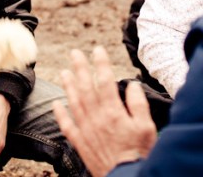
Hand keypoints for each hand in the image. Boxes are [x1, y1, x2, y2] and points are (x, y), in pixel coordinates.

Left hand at [52, 47, 156, 176]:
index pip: (105, 81)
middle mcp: (97, 118)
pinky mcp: (80, 142)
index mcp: (114, 112)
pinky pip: (67, 125)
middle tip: (75, 53)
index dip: (101, 64)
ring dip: (68, 86)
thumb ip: (138, 104)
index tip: (97, 49)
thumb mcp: (146, 126)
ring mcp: (86, 130)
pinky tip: (55, 103)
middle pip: (86, 88)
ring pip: (74, 103)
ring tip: (64, 71)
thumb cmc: (139, 152)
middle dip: (80, 68)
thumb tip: (131, 85)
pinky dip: (60, 113)